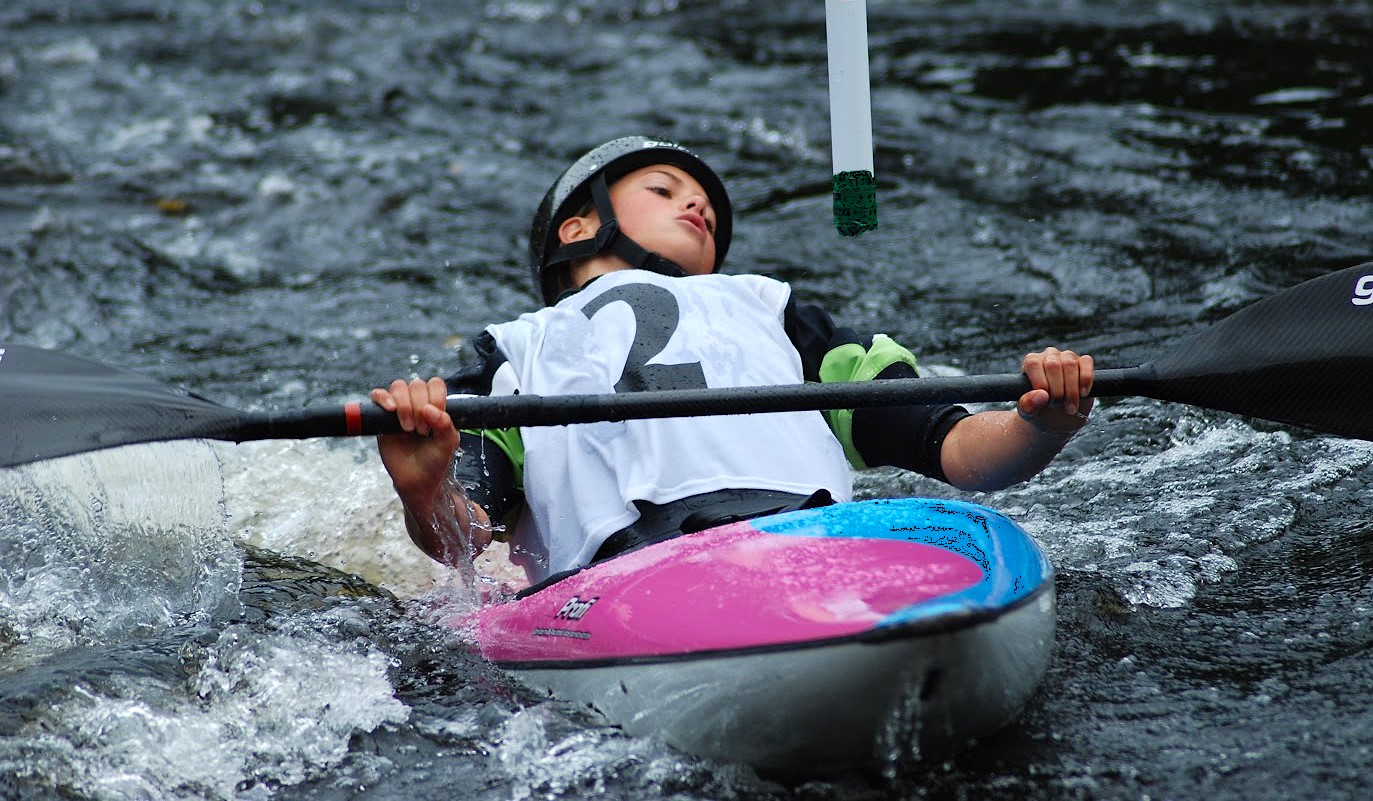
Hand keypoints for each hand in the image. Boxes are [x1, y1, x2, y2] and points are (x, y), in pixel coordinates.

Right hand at [370, 377, 459, 503]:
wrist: (418, 480)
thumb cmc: (435, 460)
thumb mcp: (448, 443)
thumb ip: (445, 425)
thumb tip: (429, 409)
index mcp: (436, 405)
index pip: (435, 384)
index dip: (436, 397)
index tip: (435, 418)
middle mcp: (417, 403)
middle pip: (416, 385)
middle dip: (419, 406)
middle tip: (422, 431)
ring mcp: (399, 409)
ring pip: (398, 387)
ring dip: (404, 405)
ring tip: (408, 428)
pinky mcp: (382, 418)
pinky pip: (377, 396)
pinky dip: (383, 398)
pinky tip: (390, 410)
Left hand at [1018, 348, 1093, 432]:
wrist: (1059, 418)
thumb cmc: (1040, 411)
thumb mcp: (1029, 412)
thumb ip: (1028, 405)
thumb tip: (1042, 394)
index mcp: (1031, 362)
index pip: (1033, 364)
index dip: (1040, 383)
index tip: (1045, 401)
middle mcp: (1048, 356)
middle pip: (1053, 365)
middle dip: (1057, 390)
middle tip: (1057, 406)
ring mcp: (1067, 356)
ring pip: (1070, 364)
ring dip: (1071, 390)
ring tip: (1070, 407)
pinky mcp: (1084, 361)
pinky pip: (1086, 362)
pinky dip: (1085, 380)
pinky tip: (1083, 394)